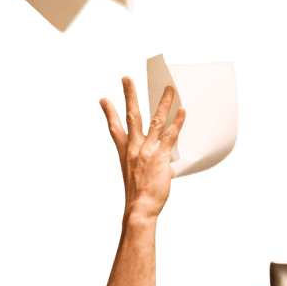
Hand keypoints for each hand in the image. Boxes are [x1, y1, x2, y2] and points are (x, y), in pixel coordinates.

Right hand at [99, 76, 185, 219]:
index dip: (108, 113)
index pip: (114, 129)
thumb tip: (166, 167)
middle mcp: (134, 147)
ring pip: (156, 120)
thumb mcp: (137, 177)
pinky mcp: (160, 156)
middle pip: (131, 116)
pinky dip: (178, 122)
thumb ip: (150, 166)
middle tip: (127, 78)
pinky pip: (171, 134)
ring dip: (163, 103)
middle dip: (129, 96)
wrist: (139, 207)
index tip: (103, 100)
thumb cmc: (139, 196)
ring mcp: (147, 150)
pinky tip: (183, 111)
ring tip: (168, 89)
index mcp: (124, 152)